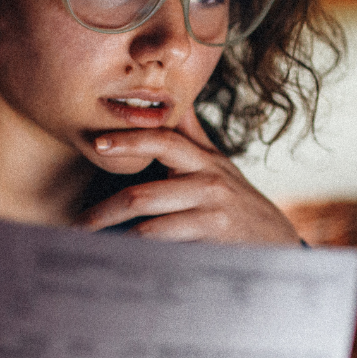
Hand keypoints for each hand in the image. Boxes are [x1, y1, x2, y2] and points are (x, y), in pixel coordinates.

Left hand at [82, 115, 302, 245]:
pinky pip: (166, 249)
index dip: (129, 140)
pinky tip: (122, 258)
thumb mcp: (219, 165)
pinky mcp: (213, 242)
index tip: (99, 144)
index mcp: (204, 160)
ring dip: (116, 237)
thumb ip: (192, 136)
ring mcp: (211, 214)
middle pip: (143, 194)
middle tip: (79, 222)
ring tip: (92, 245)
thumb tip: (172, 99)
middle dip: (104, 211)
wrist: (277, 241)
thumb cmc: (239, 202)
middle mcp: (209, 184)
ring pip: (150, 227)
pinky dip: (140, 253)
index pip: (163, 141)